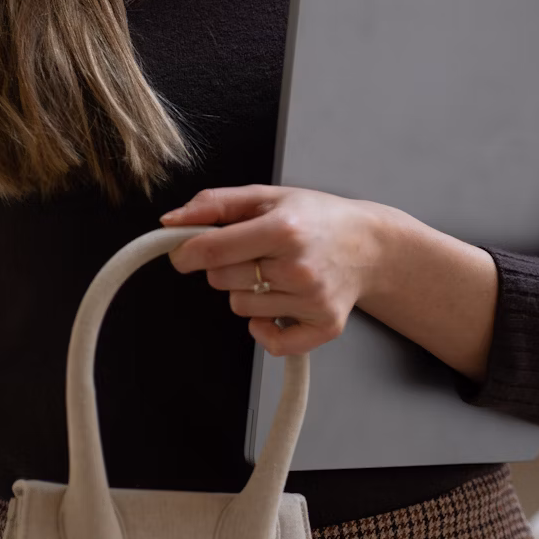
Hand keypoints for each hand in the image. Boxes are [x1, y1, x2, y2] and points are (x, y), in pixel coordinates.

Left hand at [162, 185, 395, 356]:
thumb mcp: (267, 197)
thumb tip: (169, 221)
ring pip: (240, 308)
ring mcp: (311, 300)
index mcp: (283, 229)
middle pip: (220, 281)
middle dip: (225, 267)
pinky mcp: (323, 326)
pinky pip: (270, 341)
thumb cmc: (316, 218)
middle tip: (253, 253)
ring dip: (247, 292)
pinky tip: (278, 304)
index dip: (185, 253)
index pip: (211, 250)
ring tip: (275, 273)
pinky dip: (265, 328)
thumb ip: (214, 204)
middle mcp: (298, 267)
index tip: (184, 252)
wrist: (369, 245)